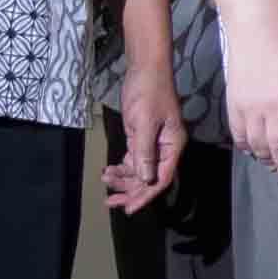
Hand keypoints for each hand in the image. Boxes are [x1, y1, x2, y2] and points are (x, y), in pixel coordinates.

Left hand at [103, 68, 185, 214]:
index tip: (129, 209)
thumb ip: (144, 152)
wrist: (145, 70)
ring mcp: (153, 143)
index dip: (145, 196)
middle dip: (130, 190)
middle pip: (149, 178)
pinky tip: (109, 171)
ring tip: (105, 180)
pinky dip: (121, 167)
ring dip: (123, 178)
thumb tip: (145, 180)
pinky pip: (133, 159)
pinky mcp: (140, 137)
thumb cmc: (149, 93)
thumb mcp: (145, 123)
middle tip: (110, 201)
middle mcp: (165, 148)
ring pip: (139, 170)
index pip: (160, 178)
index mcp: (173, 146)